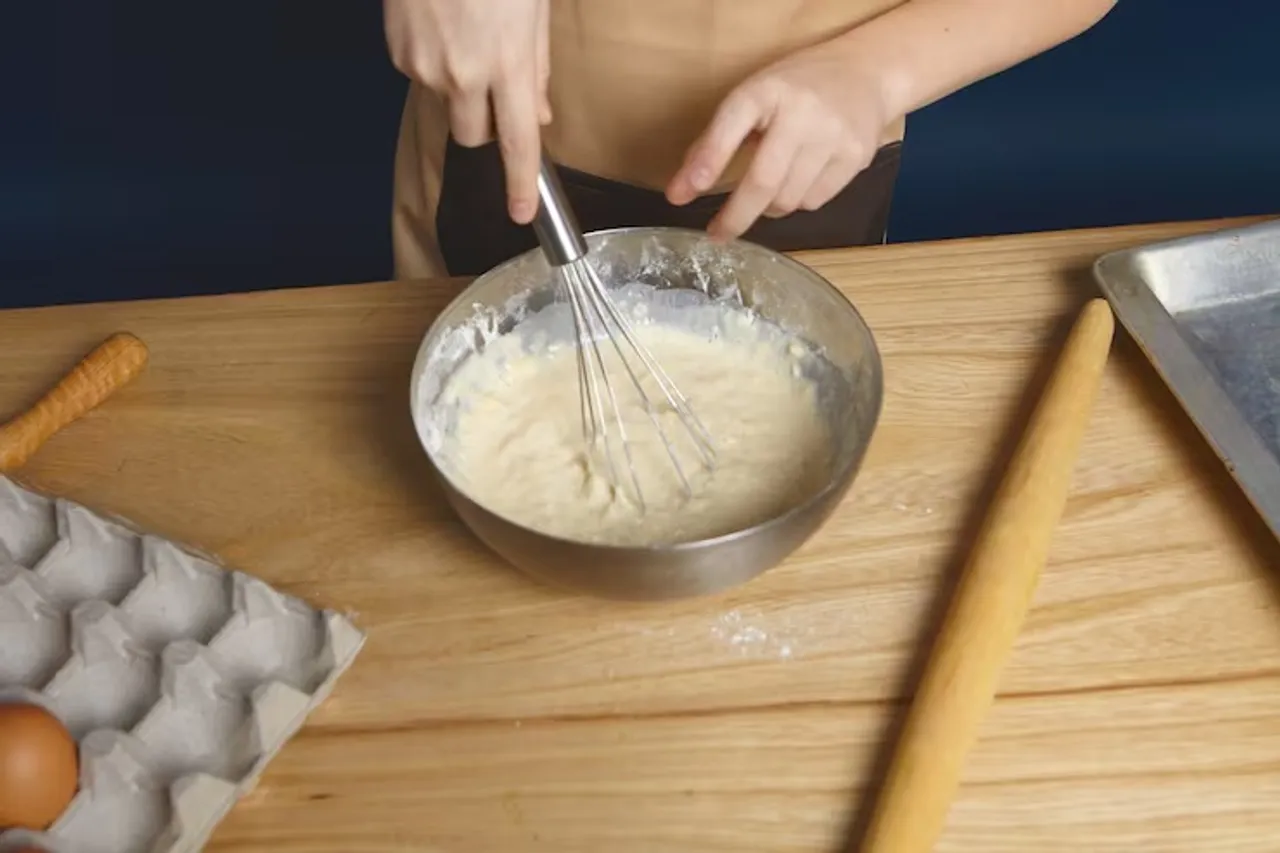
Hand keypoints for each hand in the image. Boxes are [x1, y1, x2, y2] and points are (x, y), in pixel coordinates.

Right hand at [384, 0, 550, 222]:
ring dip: (460, 89)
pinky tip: (441, 27)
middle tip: (494, 91)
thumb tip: (539, 114)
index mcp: (507, 66)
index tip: (521, 212)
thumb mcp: (532, 10)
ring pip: (447, 104)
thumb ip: (537, 67)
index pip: (517, 142)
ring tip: (465, 38)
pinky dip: (435, 64)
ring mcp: (425, 67)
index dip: (520, 183)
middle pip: (474, 136)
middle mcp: (463, 76)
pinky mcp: (399, 54)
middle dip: (486, 126)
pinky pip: (421, 77)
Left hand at [666, 41, 893, 239]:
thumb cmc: (795, 89)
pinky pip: (814, 201)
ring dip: (769, 207)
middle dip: (735, 216)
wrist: (865, 72)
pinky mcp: (855, 157)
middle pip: (763, 181)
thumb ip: (716, 140)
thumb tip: (681, 191)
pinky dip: (798, 201)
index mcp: (767, 89)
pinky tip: (800, 179)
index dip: (707, 163)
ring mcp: (834, 136)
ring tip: (768, 190)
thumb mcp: (753, 98)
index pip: (730, 127)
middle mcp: (802, 112)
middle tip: (717, 235)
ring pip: (788, 199)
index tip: (681, 195)